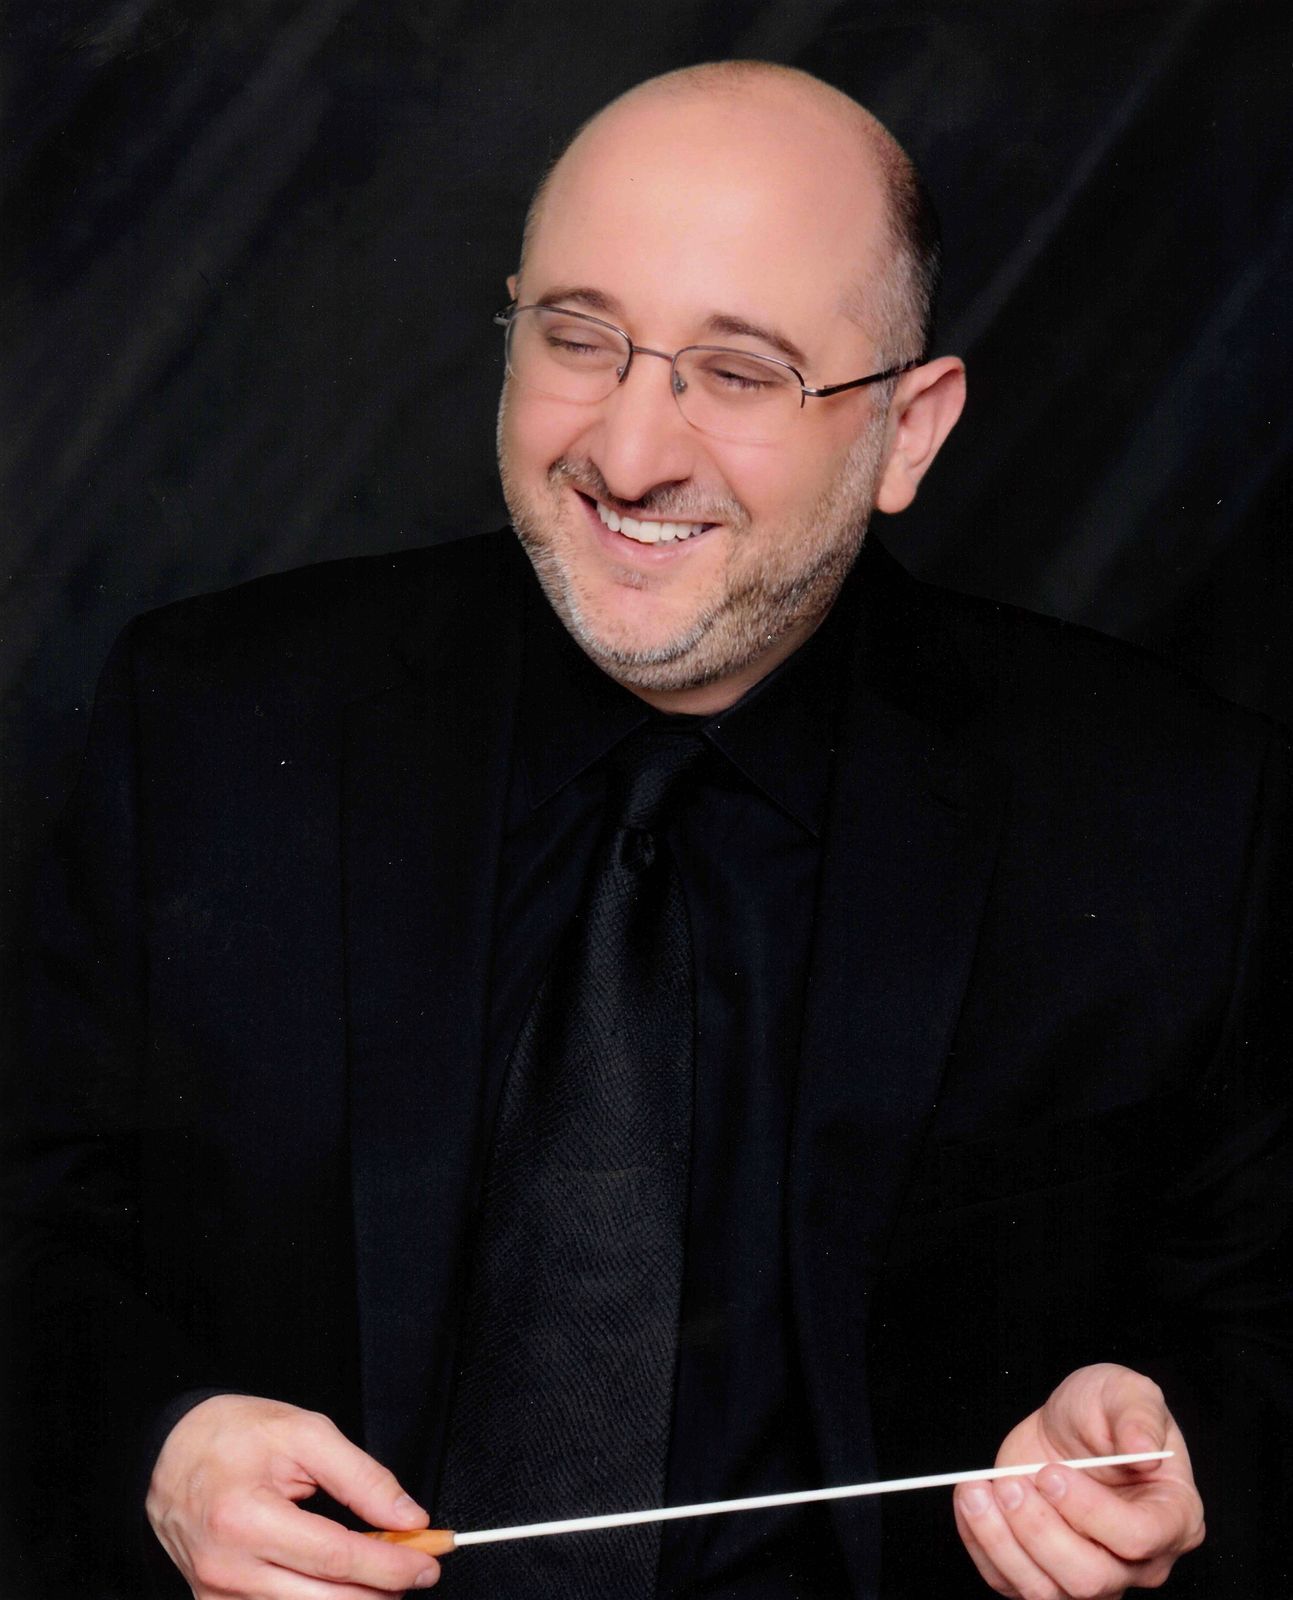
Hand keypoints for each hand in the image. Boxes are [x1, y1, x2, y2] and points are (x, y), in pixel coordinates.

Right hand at [146, 1394, 439, 1597]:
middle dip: (382, 1592)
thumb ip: (362, 1477)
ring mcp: (216, 1596)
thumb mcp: (305, 1432)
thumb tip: (409, 1518)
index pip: (337, 1557)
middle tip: (417, 1568)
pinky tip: (342, 1586)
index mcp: (247, 1518)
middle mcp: (227, 1569)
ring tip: (382, 1573)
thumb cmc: (232, 1434)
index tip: (430, 1560)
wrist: (166, 1452)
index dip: (392, 1564)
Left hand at [952, 1364, 1203, 1598]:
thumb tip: (1144, 1449)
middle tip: (1010, 1484)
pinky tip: (971, 1503)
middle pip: (1090, 1579)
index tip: (1051, 1472)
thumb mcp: (1126, 1391)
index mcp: (1171, 1518)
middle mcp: (1138, 1561)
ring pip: (1047, 1592)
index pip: (1137, 1538)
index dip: (1091, 1511)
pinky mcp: (1046, 1572)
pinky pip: (1009, 1583)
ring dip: (1003, 1543)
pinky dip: (982, 1546)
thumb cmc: (1106, 1412)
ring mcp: (1093, 1575)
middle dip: (1040, 1531)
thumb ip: (1140, 1414)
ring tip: (976, 1493)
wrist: (1070, 1427)